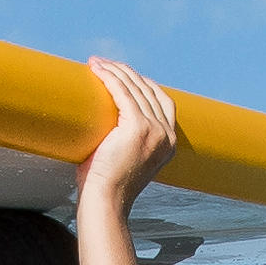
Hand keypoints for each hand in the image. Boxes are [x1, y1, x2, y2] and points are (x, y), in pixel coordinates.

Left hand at [76, 58, 179, 209]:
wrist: (107, 201)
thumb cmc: (108, 184)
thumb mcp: (126, 158)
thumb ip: (127, 139)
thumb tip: (106, 122)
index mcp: (169, 143)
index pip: (161, 100)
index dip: (142, 82)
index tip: (122, 74)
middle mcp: (167, 135)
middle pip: (148, 89)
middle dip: (125, 72)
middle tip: (103, 64)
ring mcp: (155, 130)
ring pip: (135, 87)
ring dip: (115, 70)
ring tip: (96, 64)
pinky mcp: (137, 126)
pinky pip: (122, 92)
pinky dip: (109, 78)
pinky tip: (97, 70)